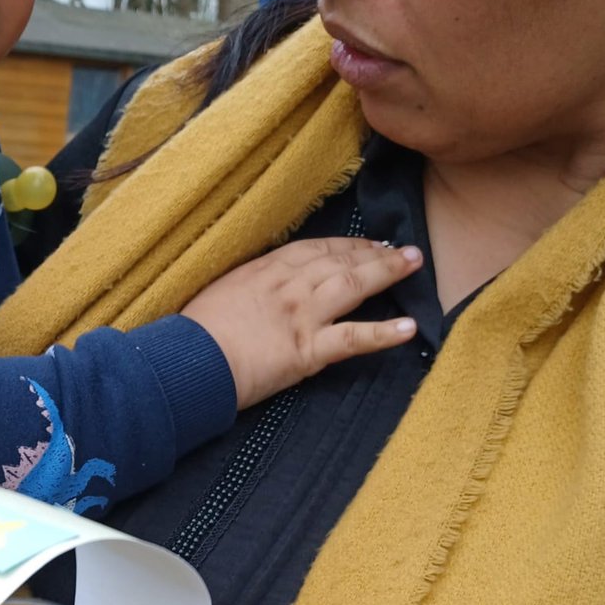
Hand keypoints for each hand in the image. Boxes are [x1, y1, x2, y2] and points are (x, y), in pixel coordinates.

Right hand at [181, 238, 421, 408]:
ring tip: (415, 265)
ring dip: (387, 272)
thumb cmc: (194, 334)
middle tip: (402, 250)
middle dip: (374, 252)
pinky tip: (408, 328)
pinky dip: (383, 333)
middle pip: (340, 260)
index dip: (344, 244)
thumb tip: (256, 289)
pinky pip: (353, 337)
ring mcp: (301, 315)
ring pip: (353, 284)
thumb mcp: (219, 294)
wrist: (189, 361)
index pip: (314, 249)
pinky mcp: (307, 349)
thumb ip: (246, 287)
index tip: (364, 244)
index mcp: (265, 270)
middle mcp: (288, 285)